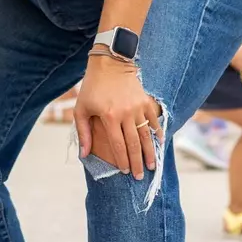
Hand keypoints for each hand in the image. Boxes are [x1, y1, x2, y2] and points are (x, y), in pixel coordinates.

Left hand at [76, 56, 159, 180]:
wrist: (110, 63)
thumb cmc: (92, 87)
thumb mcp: (81, 109)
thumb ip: (83, 133)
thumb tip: (84, 155)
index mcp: (109, 117)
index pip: (118, 145)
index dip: (122, 161)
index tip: (125, 172)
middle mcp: (126, 113)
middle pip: (134, 144)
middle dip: (137, 163)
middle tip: (139, 177)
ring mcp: (138, 107)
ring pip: (146, 135)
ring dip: (150, 153)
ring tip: (152, 166)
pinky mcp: (146, 101)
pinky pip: (154, 121)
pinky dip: (157, 133)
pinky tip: (159, 144)